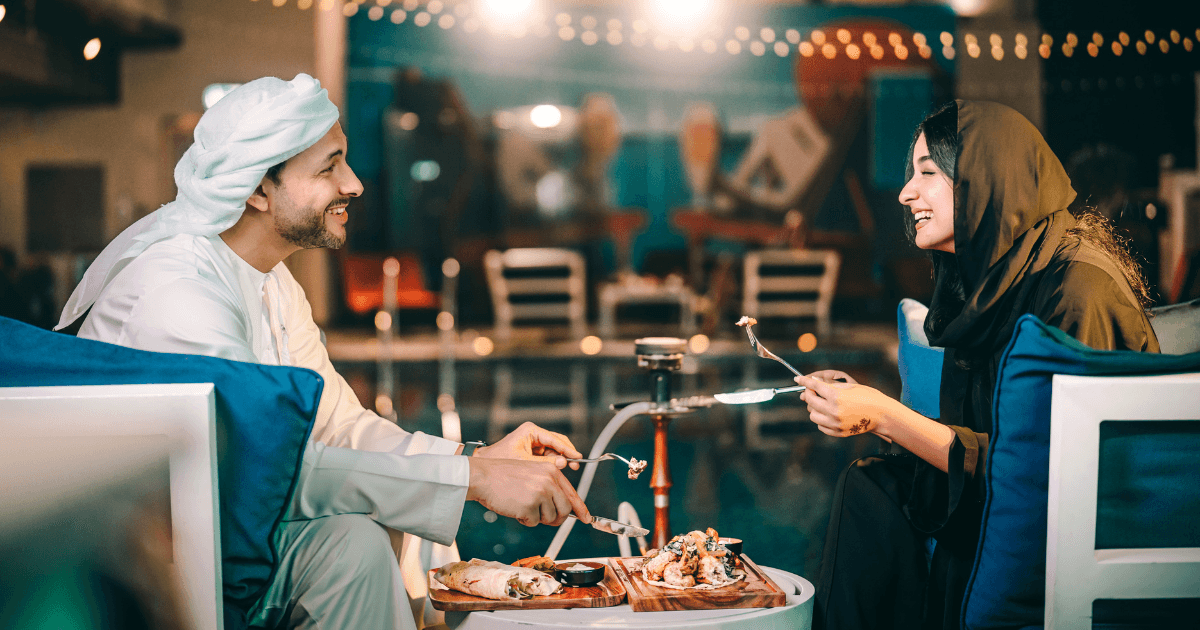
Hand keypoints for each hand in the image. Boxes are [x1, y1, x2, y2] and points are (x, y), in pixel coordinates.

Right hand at [466, 458, 591, 526]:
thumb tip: (564, 510)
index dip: (581, 509)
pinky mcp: (529, 506)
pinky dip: (524, 520)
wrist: (483, 477)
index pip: (572, 493)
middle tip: (544, 518)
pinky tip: (515, 508)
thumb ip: (549, 487)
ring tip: (522, 505)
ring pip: (550, 518)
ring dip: (537, 517)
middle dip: (556, 518)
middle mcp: (548, 481)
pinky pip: (533, 523)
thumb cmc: (504, 477)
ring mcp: (540, 493)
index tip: (587, 519)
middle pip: (565, 510)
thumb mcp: (532, 473)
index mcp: (551, 471)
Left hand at [475, 422, 582, 470]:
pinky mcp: (532, 451)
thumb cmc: (498, 460)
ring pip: (554, 450)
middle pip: (557, 443)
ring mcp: (533, 442)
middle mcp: (533, 434)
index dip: (568, 449)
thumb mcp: (523, 462)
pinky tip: (556, 472)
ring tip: (565, 471)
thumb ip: (544, 463)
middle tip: (574, 466)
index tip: (578, 457)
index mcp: (530, 431)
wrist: (483, 467)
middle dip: (566, 454)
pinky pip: (547, 456)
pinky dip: (552, 464)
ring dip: (560, 461)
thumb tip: (563, 463)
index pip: (554, 438)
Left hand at [795, 372, 895, 437]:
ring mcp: (835, 423)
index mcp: (836, 396)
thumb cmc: (869, 397)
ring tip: (823, 403)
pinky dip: (821, 419)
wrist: (883, 415)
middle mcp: (833, 410)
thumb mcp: (849, 386)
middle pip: (810, 401)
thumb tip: (814, 384)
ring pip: (812, 415)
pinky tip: (828, 414)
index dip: (804, 381)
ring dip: (814, 408)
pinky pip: (820, 426)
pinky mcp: (837, 432)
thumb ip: (830, 386)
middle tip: (813, 390)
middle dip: (809, 393)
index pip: (814, 386)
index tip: (797, 379)